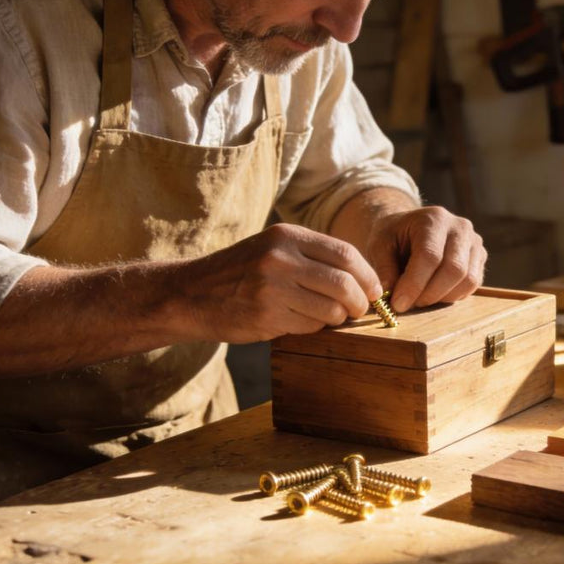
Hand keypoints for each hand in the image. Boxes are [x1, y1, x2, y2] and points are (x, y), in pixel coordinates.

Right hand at [180, 224, 381, 341]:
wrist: (189, 294)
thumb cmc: (239, 273)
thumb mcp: (272, 248)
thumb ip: (312, 255)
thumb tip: (362, 278)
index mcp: (287, 236)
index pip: (346, 254)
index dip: (367, 276)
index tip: (373, 290)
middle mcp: (280, 258)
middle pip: (344, 283)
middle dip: (360, 301)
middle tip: (360, 310)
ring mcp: (272, 288)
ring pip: (331, 309)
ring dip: (338, 318)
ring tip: (328, 317)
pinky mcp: (265, 316)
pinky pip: (310, 326)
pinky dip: (314, 328)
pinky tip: (300, 322)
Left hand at [365, 206, 485, 312]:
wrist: (411, 228)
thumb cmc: (394, 237)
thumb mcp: (379, 246)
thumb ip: (384, 269)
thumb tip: (392, 295)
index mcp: (433, 218)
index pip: (430, 256)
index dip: (414, 284)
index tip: (398, 303)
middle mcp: (460, 227)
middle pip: (454, 269)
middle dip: (429, 294)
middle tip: (409, 304)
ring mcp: (474, 241)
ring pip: (467, 280)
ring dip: (441, 297)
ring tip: (420, 298)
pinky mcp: (480, 257)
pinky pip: (473, 284)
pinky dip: (453, 295)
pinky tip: (434, 293)